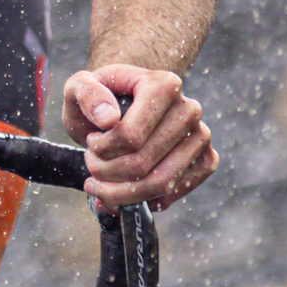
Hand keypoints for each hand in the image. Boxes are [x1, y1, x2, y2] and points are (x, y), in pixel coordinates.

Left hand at [62, 61, 214, 213]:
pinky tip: (125, 194)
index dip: (102, 150)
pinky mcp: (206, 159)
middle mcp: (189, 110)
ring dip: (121, 192)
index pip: (130, 136)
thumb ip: (86, 93)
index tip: (91, 143)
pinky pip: (177, 192)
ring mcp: (201, 136)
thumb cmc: (102, 96)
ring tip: (100, 184)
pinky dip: (146, 202)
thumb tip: (108, 119)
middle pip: (142, 164)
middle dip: (106, 173)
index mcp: (163, 85)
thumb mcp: (80, 85)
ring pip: (160, 184)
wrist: (124, 103)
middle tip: (91, 165)